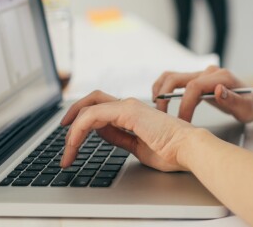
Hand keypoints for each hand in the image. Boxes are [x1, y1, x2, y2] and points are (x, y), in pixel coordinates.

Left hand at [60, 90, 197, 171]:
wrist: (189, 148)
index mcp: (132, 113)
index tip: (72, 138)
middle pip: (92, 100)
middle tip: (63, 133)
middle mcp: (129, 105)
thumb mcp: (137, 147)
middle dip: (73, 114)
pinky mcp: (128, 111)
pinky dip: (79, 129)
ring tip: (67, 151)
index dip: (83, 120)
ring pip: (89, 108)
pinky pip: (93, 115)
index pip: (100, 109)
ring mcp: (128, 106)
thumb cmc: (172, 150)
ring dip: (73, 130)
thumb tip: (100, 132)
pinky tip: (75, 143)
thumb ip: (119, 137)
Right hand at [153, 66, 252, 122]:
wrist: (252, 101)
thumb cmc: (249, 106)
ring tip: (156, 108)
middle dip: (165, 96)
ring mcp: (201, 74)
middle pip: (177, 78)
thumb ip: (233, 100)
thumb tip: (218, 90)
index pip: (194, 87)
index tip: (182, 122)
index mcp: (221, 77)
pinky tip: (161, 103)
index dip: (185, 105)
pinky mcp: (197, 80)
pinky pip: (175, 81)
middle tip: (161, 117)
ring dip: (160, 90)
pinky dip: (164, 89)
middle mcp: (209, 72)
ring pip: (172, 76)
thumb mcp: (246, 108)